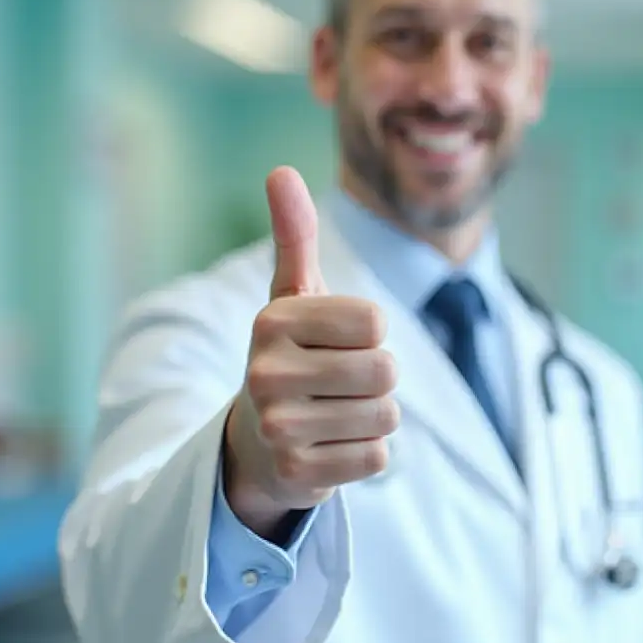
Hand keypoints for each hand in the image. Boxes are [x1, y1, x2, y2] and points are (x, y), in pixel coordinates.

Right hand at [223, 166, 399, 540]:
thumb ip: (294, 236)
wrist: (256, 442)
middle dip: (378, 379)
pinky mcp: (298, 472)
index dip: (370, 333)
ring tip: (334, 415)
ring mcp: (279, 426)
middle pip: (386, 370)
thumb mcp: (292, 297)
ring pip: (386, 415)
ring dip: (374, 417)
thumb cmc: (292, 356)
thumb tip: (280, 170)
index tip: (336, 343)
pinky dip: (367, 454)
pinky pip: (378, 457)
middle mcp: (266, 372)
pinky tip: (332, 447)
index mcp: (273, 321)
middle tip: (339, 386)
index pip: (375, 321)